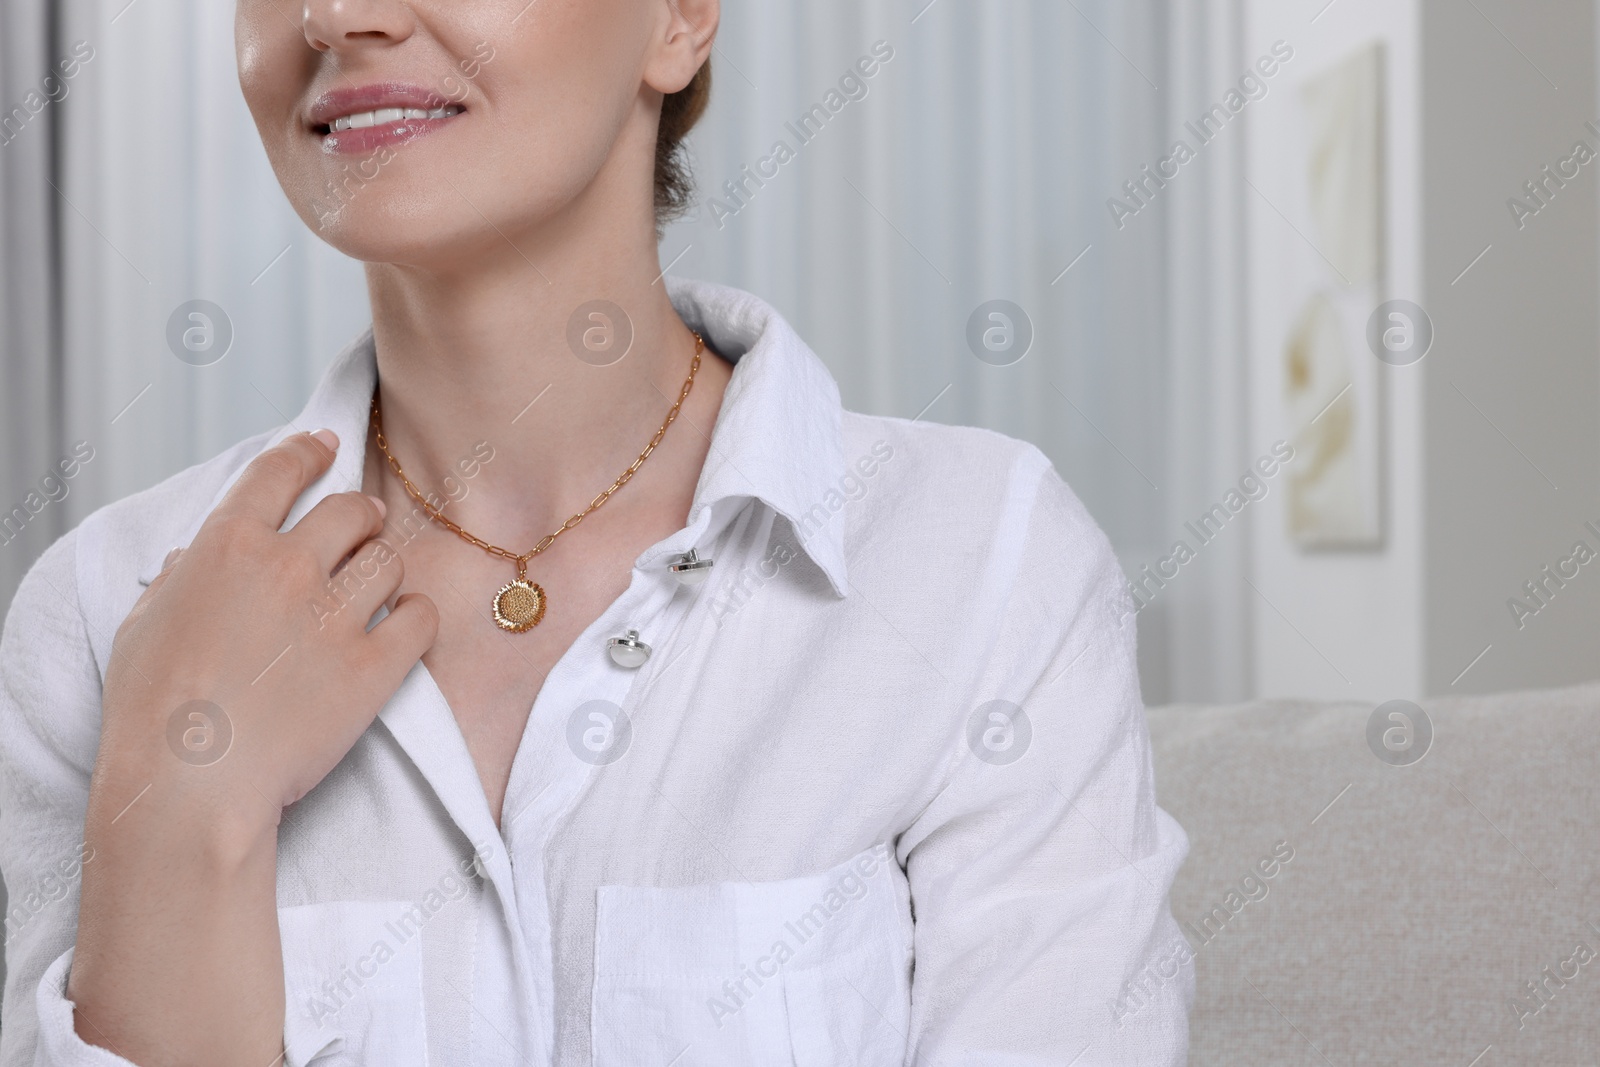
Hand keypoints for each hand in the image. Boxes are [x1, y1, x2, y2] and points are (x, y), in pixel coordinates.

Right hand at [69, 429, 438, 1065]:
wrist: (190, 785)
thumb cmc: (154, 711)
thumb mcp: (144, 623)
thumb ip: (182, 579)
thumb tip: (199, 560)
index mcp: (228, 545)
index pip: (280, 471)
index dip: (309, 451)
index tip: (327, 446)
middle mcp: (289, 567)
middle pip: (352, 509)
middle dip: (360, 515)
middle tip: (360, 530)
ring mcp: (337, 615)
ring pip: (389, 561)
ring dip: (383, 571)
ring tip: (371, 593)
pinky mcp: (375, 666)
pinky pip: (421, 618)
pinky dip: (416, 618)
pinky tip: (403, 629)